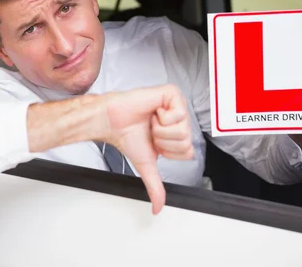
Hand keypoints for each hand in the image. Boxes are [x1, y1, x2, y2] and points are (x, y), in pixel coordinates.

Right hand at [104, 84, 192, 214]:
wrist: (113, 121)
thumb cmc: (128, 136)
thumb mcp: (146, 165)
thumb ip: (155, 187)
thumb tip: (157, 208)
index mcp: (176, 134)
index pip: (188, 152)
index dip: (169, 152)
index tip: (154, 143)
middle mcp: (178, 119)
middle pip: (187, 141)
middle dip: (164, 141)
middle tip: (151, 132)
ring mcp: (176, 105)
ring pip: (183, 129)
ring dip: (161, 130)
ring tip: (151, 122)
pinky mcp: (172, 93)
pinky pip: (179, 113)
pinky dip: (162, 117)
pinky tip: (153, 112)